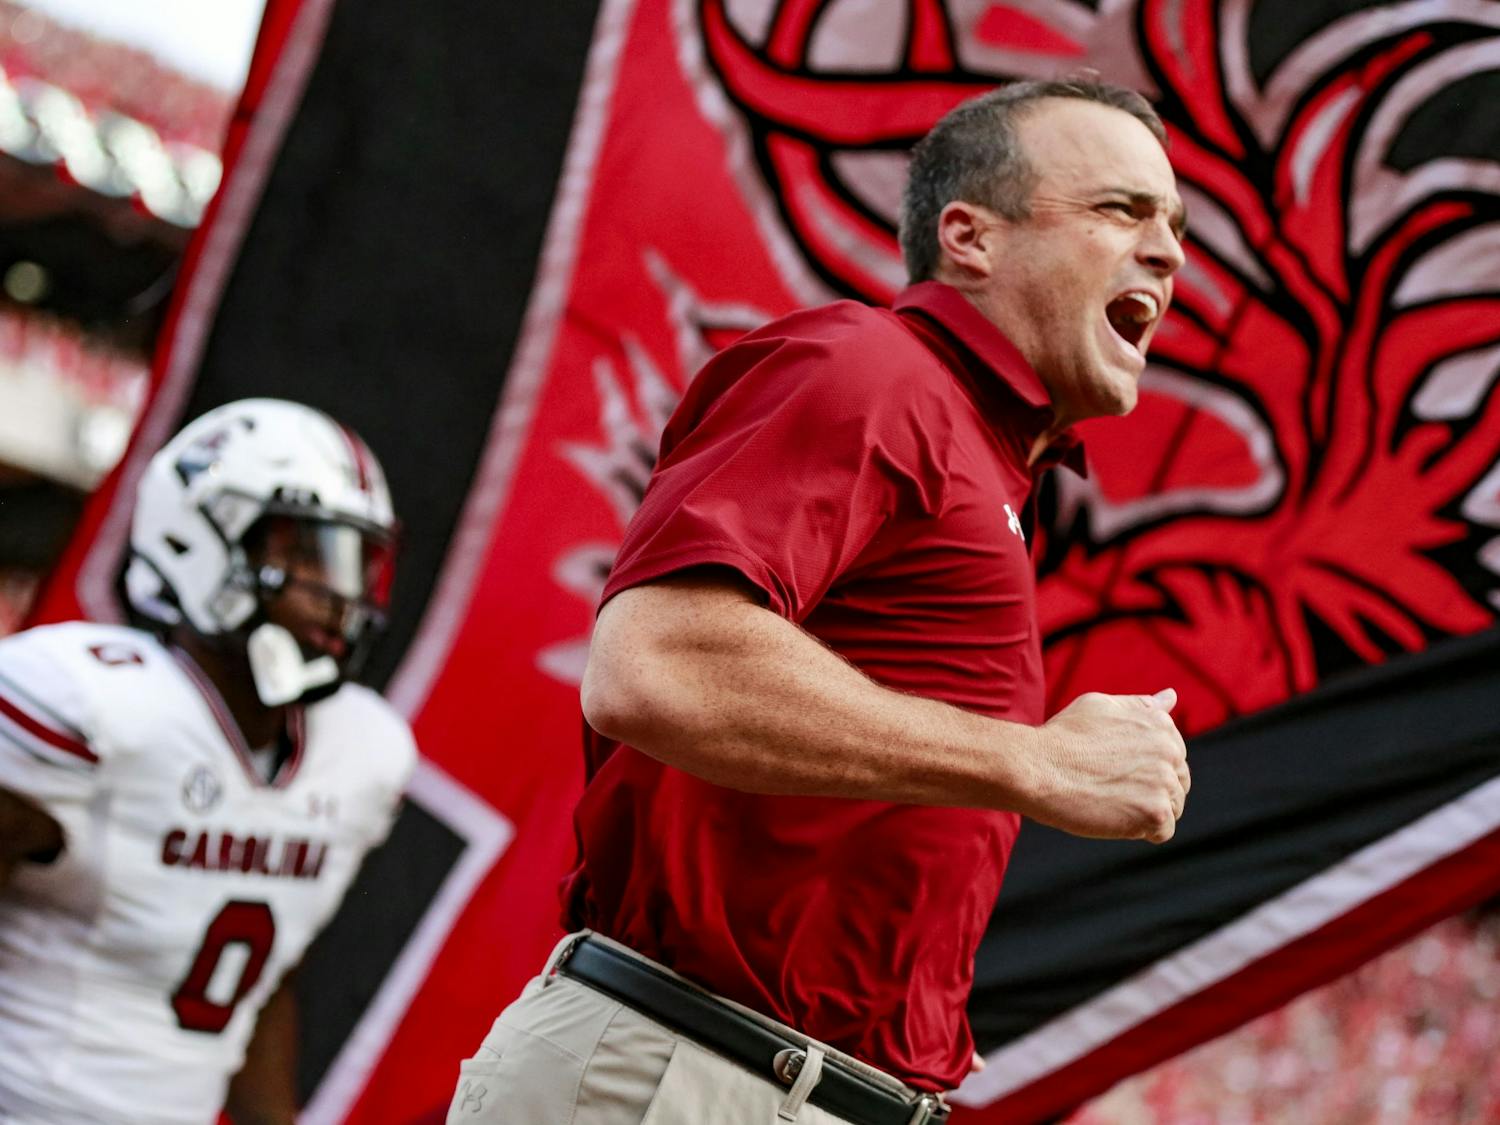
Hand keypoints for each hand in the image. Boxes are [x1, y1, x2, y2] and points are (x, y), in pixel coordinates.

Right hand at [1024, 688, 1188, 842]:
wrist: (1036, 768)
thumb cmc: (1062, 737)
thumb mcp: (1101, 706)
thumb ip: (1141, 706)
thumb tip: (1171, 697)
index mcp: (1160, 724)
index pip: (1174, 756)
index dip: (1145, 768)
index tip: (1116, 770)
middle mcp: (1169, 750)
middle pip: (1178, 783)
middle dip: (1150, 790)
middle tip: (1111, 788)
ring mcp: (1164, 782)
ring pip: (1172, 808)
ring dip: (1145, 811)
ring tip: (1110, 801)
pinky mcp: (1155, 812)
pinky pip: (1162, 831)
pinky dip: (1140, 830)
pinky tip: (1113, 817)